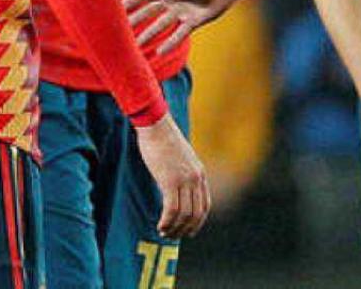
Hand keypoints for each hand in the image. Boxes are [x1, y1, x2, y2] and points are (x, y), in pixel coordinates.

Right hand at [123, 0, 237, 54]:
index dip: (129, 4)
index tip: (113, 13)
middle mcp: (170, 0)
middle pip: (149, 13)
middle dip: (136, 22)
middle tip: (121, 34)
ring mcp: (180, 12)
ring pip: (161, 25)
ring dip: (150, 35)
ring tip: (137, 47)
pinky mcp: (192, 22)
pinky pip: (179, 34)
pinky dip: (170, 43)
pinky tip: (160, 53)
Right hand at [135, 115, 208, 238]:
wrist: (156, 125)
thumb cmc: (163, 140)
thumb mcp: (181, 158)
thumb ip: (184, 173)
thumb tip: (177, 189)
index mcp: (200, 174)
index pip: (205, 205)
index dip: (197, 222)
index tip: (188, 231)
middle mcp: (196, 178)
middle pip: (196, 214)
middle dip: (185, 229)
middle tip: (172, 235)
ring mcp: (184, 180)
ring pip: (184, 215)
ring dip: (174, 228)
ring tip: (163, 232)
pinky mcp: (170, 181)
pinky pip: (172, 209)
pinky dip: (166, 221)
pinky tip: (159, 225)